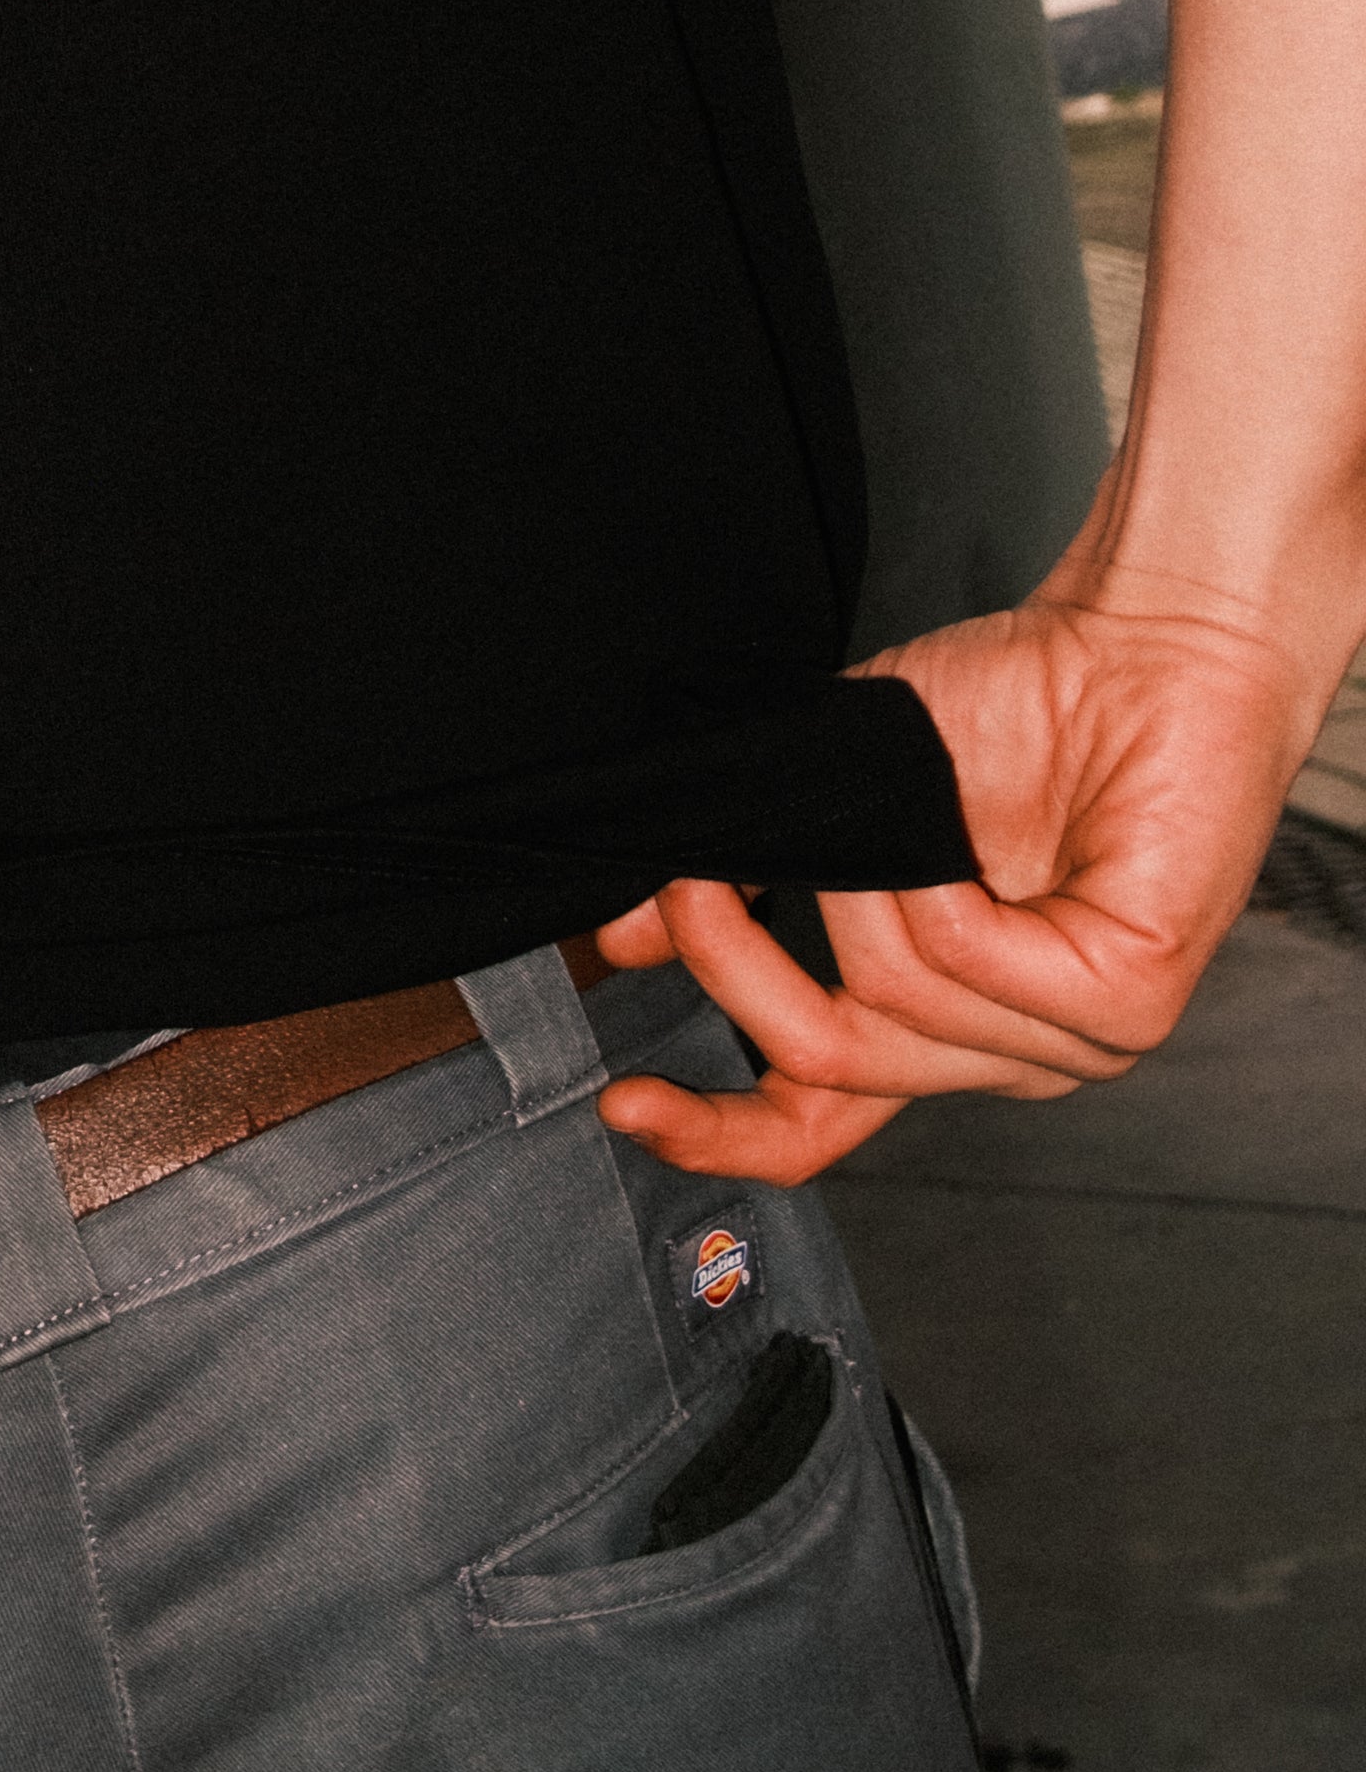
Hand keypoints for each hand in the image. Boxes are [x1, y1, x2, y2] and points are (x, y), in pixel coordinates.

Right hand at [593, 594, 1312, 1185]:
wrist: (1150, 640)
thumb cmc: (1020, 704)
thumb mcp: (843, 800)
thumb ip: (752, 876)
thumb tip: (628, 933)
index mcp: (939, 1021)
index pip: (817, 1123)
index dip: (713, 1131)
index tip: (621, 1099)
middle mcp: (1004, 1050)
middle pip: (825, 1065)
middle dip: (738, 967)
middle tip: (691, 887)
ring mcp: (1073, 1041)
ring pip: (892, 1012)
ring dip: (860, 894)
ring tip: (886, 810)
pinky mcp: (1127, 1004)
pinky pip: (972, 969)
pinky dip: (940, 892)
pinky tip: (962, 839)